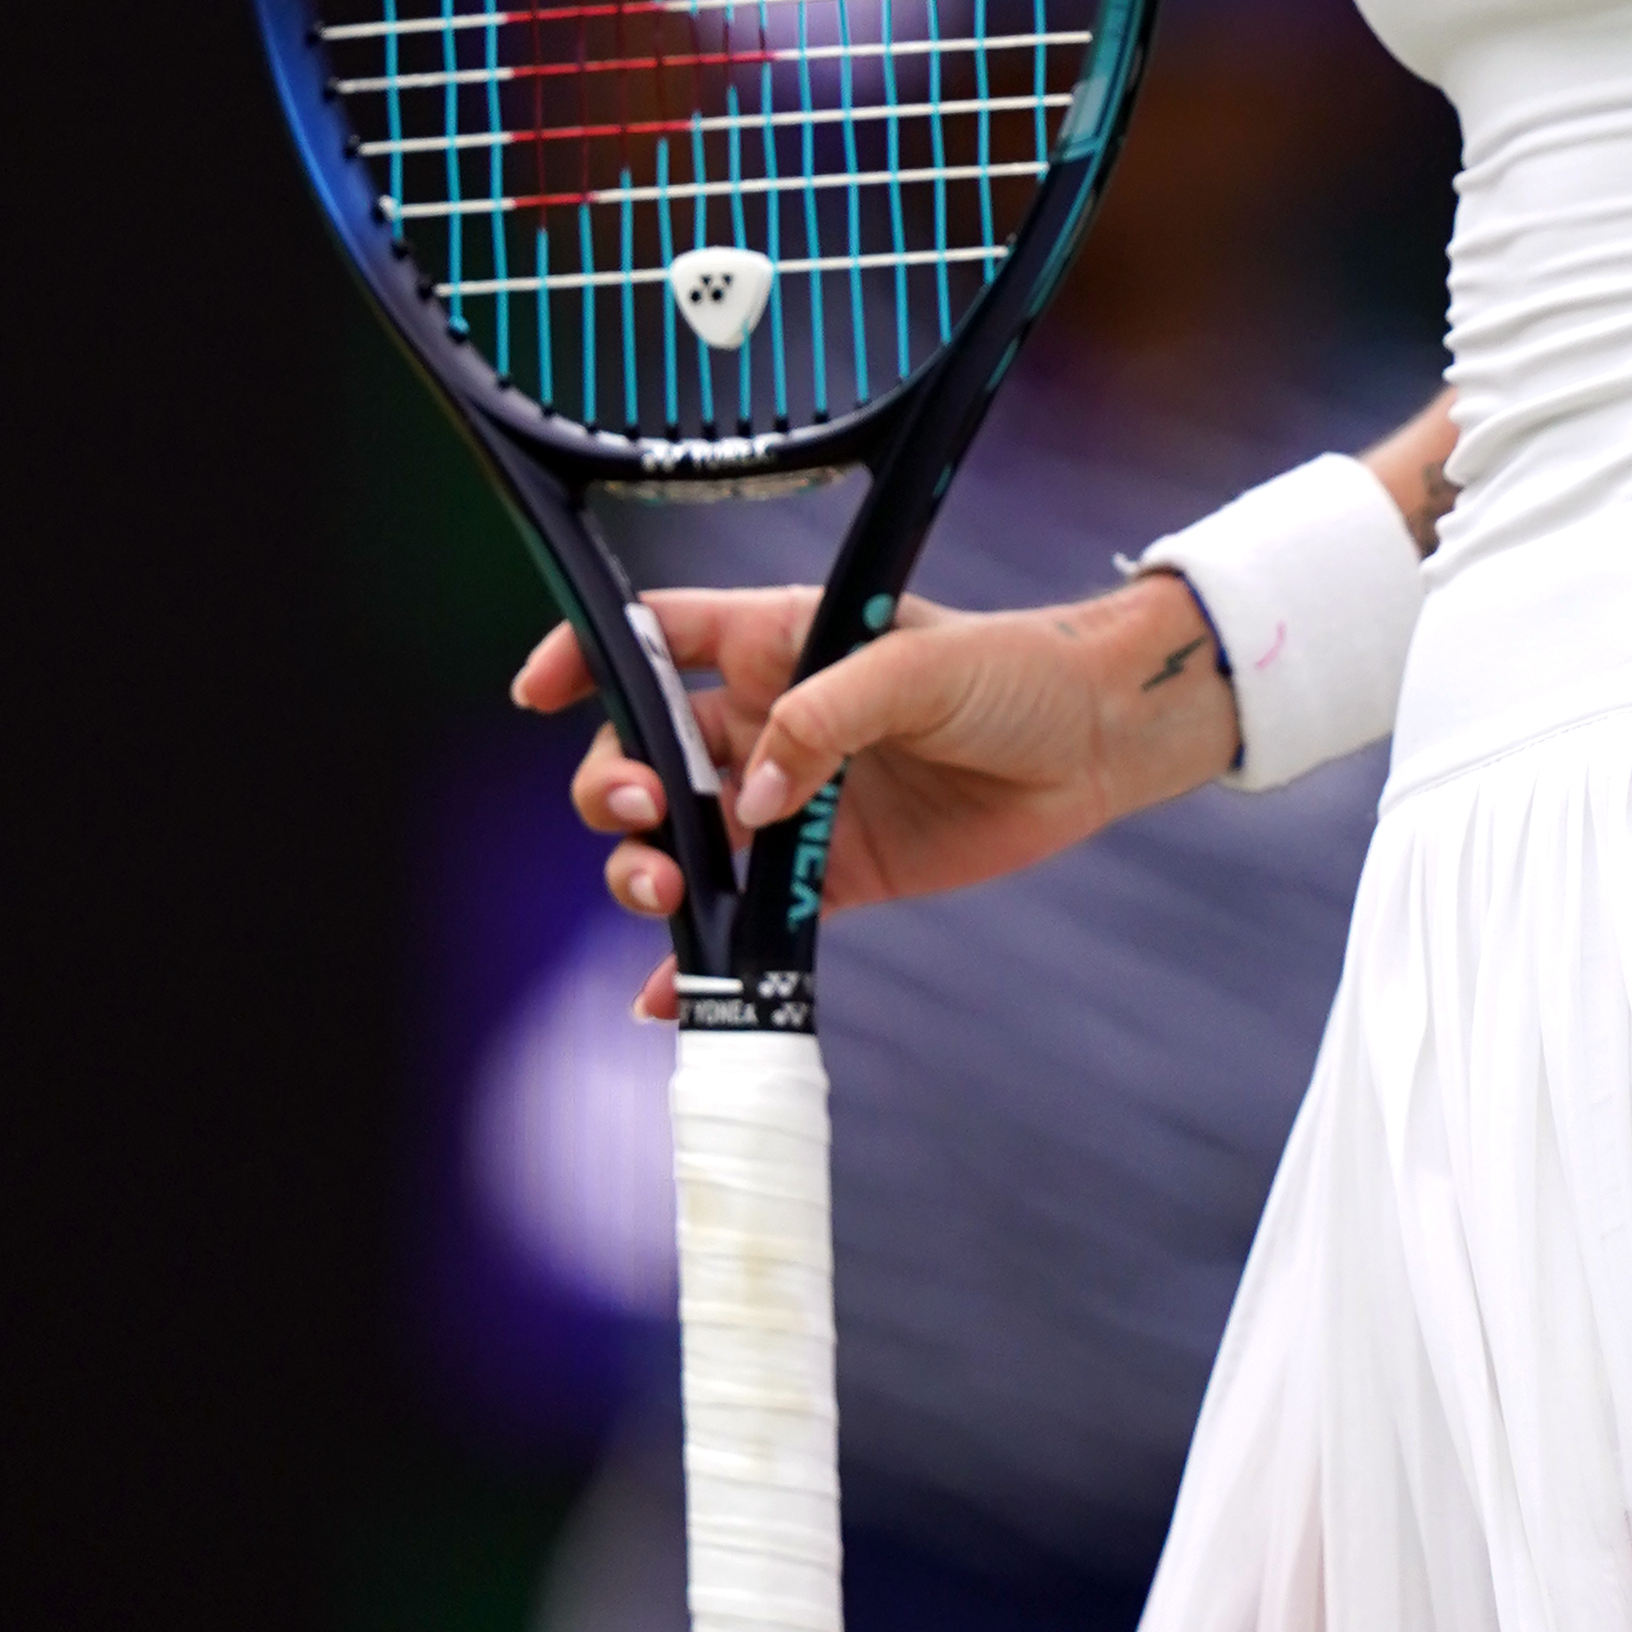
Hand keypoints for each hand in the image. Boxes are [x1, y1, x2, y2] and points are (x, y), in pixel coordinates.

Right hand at [526, 574, 1236, 1020]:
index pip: (658, 636)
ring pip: (680, 842)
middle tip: (647, 816)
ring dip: (647, 873)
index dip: (588, 655)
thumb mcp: (919, 663)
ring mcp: (792, 802)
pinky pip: (746, 918)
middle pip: (644, 755)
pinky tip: (668, 995)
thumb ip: (825, 717)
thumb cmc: (1014, 671)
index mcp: (778, 644)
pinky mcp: (827, 874)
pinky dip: (701, 960)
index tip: (536, 692)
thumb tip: (754, 798)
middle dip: (614, 787)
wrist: (1095, 742)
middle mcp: (769, 722)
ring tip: (667, 898)